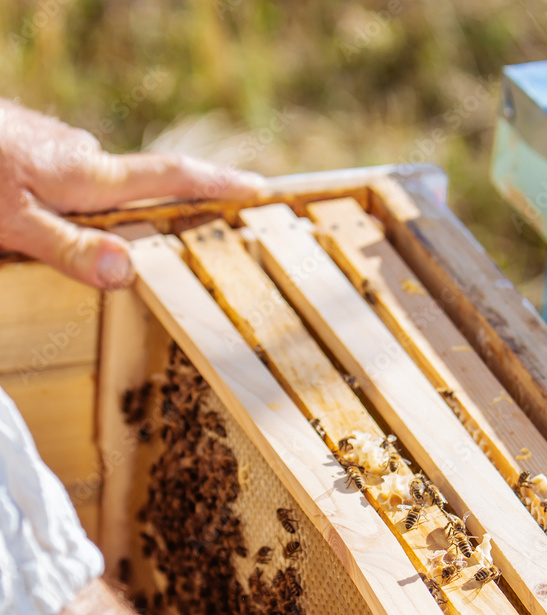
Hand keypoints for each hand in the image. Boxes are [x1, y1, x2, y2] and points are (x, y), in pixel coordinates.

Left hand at [0, 99, 263, 288]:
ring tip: (92, 244)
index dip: (216, 184)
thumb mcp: (14, 222)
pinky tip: (49, 220)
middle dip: (159, 213)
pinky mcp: (35, 147)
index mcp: (87, 176)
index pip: (169, 177)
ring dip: (103, 215)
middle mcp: (82, 156)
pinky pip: (69, 184)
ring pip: (97, 190)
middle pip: (138, 189)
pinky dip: (74, 205)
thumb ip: (71, 249)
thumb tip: (130, 271)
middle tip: (181, 240)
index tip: (258, 189)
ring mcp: (58, 147)